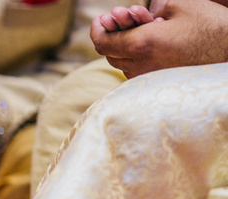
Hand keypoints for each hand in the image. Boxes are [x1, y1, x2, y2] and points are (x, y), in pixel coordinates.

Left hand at [91, 0, 227, 77]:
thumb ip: (151, 8)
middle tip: (120, 21)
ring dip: (123, 46)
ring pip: (121, 63)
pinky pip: (135, 71)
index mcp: (142, 44)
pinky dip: (134, 56)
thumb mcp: (180, 6)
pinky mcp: (157, 83)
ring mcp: (148, 77)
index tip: (100, 20)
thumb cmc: (210, 26)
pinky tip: (149, 44)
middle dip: (111, 35)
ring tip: (139, 30)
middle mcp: (140, 65)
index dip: (97, 29)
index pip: (102, 42)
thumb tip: (134, 16)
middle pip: (109, 53)